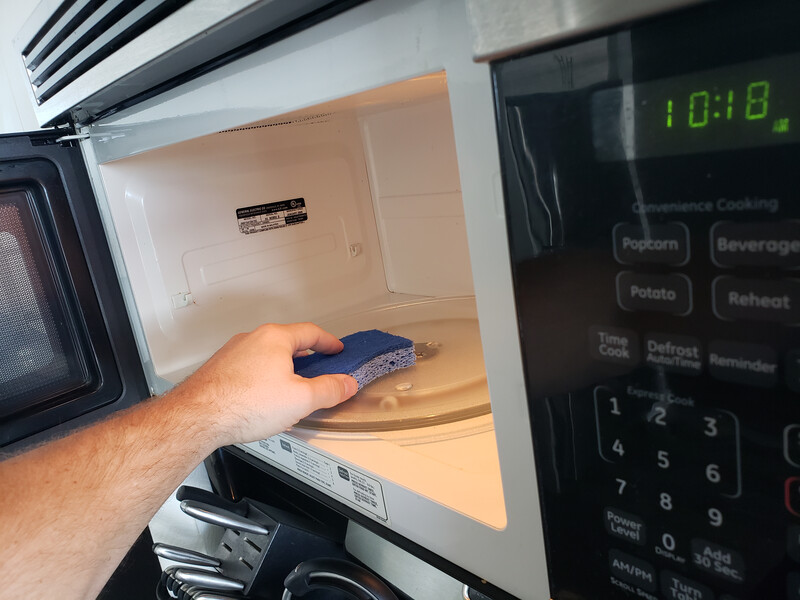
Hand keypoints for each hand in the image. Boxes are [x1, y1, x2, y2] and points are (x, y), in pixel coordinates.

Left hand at [173, 322, 357, 445]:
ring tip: (290, 391)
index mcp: (275, 338)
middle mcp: (252, 340)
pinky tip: (263, 402)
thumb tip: (346, 384)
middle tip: (317, 369)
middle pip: (287, 343)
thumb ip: (329, 390)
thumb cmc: (242, 403)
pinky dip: (262, 379)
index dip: (328, 342)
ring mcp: (233, 354)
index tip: (336, 349)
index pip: (311, 332)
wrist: (197, 417)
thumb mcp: (301, 399)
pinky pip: (249, 369)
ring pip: (266, 356)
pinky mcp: (219, 370)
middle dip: (305, 357)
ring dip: (282, 370)